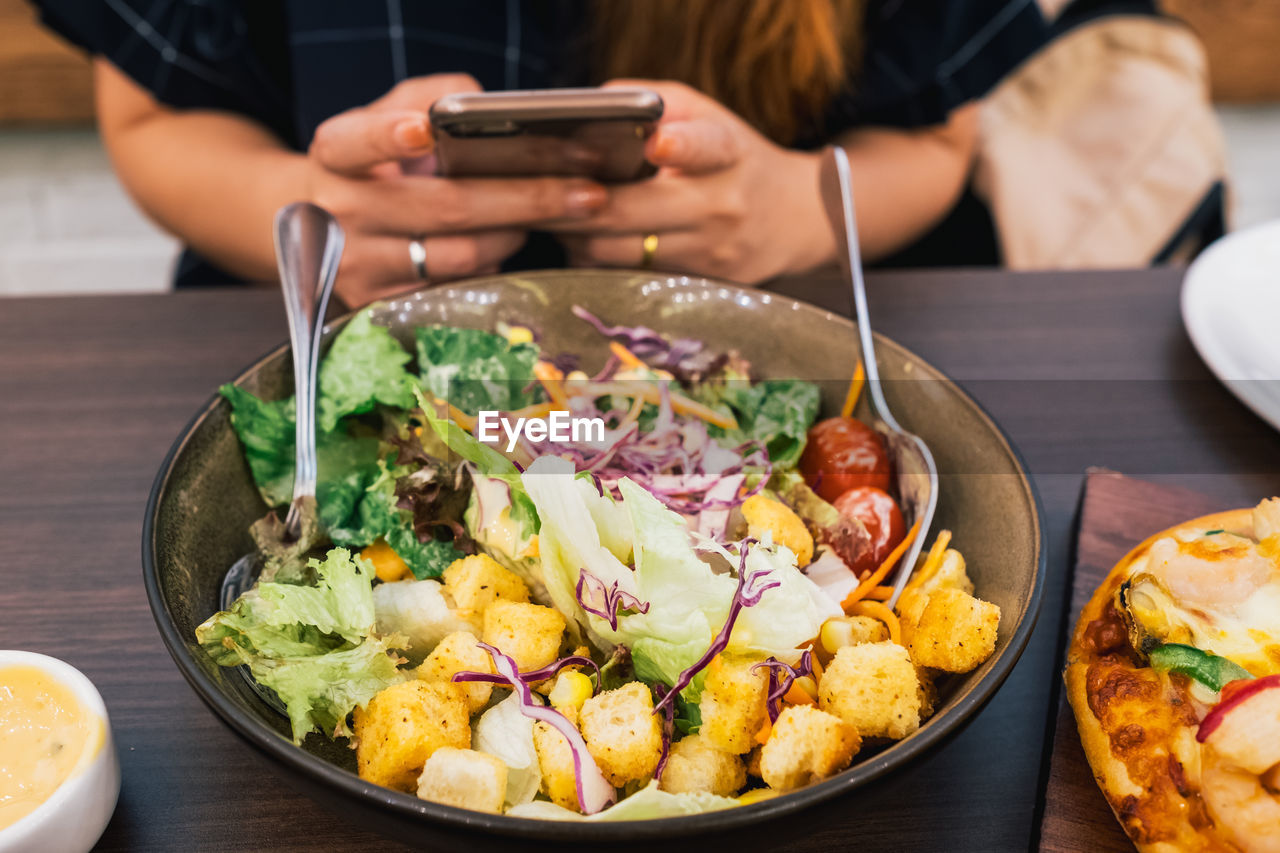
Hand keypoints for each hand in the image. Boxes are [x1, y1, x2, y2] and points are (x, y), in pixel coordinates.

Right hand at [304, 74, 608, 305]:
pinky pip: (456, 292)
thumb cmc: (372, 164)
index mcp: (336, 156)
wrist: (321, 227)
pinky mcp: (380, 307)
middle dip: (527, 198)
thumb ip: (425, 98)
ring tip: (551, 214)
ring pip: (459, 257)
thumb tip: (482, 106)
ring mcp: (359, 268)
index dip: (389, 136)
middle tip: (587, 192)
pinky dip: (494, 267)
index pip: (357, 142)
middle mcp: (341, 213)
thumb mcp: (384, 118)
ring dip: (515, 235)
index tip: (424, 130)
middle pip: (444, 207)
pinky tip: (515, 244)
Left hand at [548, 81, 834, 283]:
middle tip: (538, 191)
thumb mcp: (708, 117)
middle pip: (632, 212)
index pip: (706, 147)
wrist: (793, 219)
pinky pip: (627, 274)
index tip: (660, 142)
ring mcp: (709, 253)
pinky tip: (583, 239)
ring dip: (576, 233)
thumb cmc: (733, 159)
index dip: (682, 145)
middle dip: (578, 202)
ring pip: (619, 251)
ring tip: (553, 214)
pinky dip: (596, 256)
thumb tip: (590, 109)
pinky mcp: (697, 286)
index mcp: (726, 152)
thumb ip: (654, 104)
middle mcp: (720, 205)